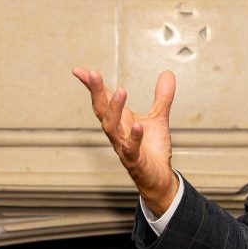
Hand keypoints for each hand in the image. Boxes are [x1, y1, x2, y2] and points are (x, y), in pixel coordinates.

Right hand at [73, 66, 177, 216]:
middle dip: (97, 92)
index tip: (79, 70)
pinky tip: (138, 125)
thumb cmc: (152, 149)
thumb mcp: (159, 117)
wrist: (159, 178)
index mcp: (121, 121)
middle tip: (93, 74)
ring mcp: (123, 146)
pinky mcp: (135, 160)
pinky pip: (131, 149)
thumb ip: (162, 97)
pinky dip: (134, 137)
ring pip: (112, 127)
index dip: (92, 85)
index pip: (103, 100)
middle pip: (102, 110)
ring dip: (114, 109)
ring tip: (120, 91)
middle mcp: (118, 132)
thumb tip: (168, 73)